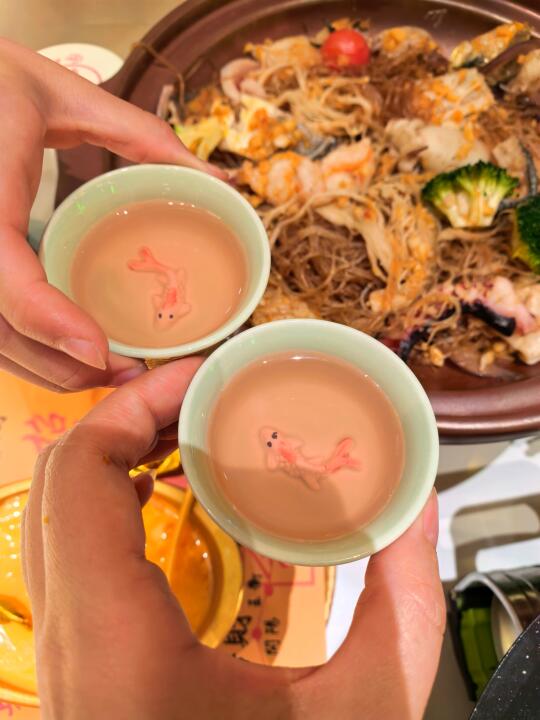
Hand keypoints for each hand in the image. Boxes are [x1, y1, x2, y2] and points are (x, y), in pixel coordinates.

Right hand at [0, 39, 222, 391]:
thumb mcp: (62, 94)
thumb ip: (140, 135)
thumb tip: (218, 180)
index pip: (1, 272)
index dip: (46, 318)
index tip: (100, 351)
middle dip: (59, 365)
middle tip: (130, 373)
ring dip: (43, 367)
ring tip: (108, 371)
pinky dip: (24, 347)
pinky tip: (67, 351)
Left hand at [23, 361, 444, 719]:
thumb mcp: (368, 710)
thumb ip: (402, 599)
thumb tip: (416, 503)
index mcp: (120, 653)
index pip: (78, 480)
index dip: (132, 406)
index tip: (199, 379)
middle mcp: (70, 650)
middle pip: (58, 484)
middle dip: (129, 417)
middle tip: (204, 394)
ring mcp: (65, 659)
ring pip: (56, 517)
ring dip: (119, 453)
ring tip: (191, 427)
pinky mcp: (79, 666)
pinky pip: (71, 554)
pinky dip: (114, 499)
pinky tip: (172, 490)